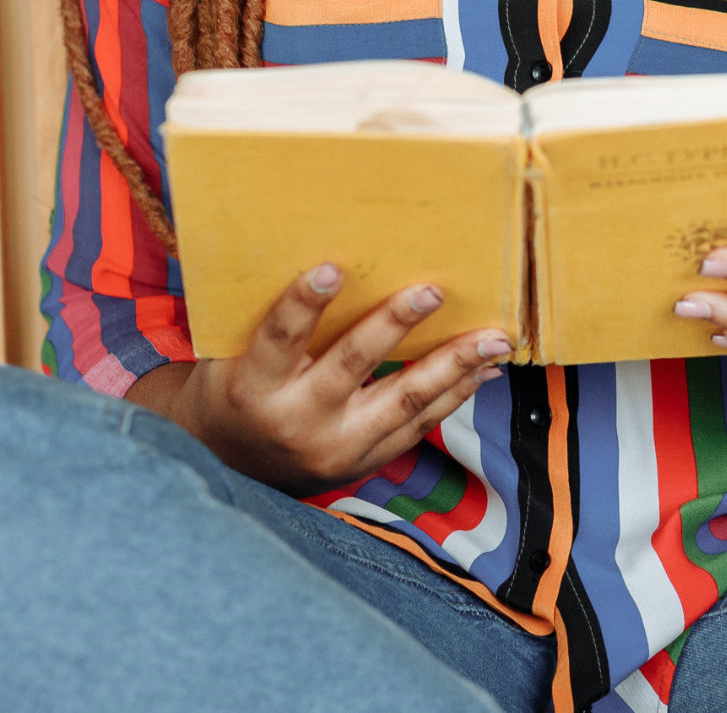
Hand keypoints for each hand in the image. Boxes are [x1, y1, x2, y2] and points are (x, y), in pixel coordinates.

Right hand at [128, 264, 510, 493]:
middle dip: (395, 325)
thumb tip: (326, 259)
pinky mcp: (367, 462)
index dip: (303, 304)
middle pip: (353, 366)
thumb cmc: (238, 391)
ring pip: (405, 402)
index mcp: (254, 388)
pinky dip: (456, 394)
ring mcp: (338, 448)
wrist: (237, 468)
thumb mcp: (234, 356)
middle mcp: (298, 421)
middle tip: (432, 291)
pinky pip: (420, 425)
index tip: (331, 268)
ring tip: (493, 337)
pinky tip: (484, 369)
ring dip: (454, 366)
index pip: (280, 339)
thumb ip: (270, 321)